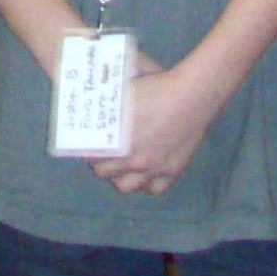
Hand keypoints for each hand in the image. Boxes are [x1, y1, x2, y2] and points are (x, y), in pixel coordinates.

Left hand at [92, 54, 218, 195]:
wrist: (190, 97)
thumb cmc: (156, 86)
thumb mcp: (125, 86)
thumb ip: (108, 95)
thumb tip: (93, 92)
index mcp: (116, 139)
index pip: (90, 155)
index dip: (86, 150)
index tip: (86, 145)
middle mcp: (132, 159)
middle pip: (104, 173)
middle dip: (100, 164)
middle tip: (101, 155)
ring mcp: (153, 169)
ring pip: (126, 186)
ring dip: (119, 178)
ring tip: (120, 168)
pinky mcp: (172, 171)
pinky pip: (155, 189)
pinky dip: (147, 184)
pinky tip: (145, 175)